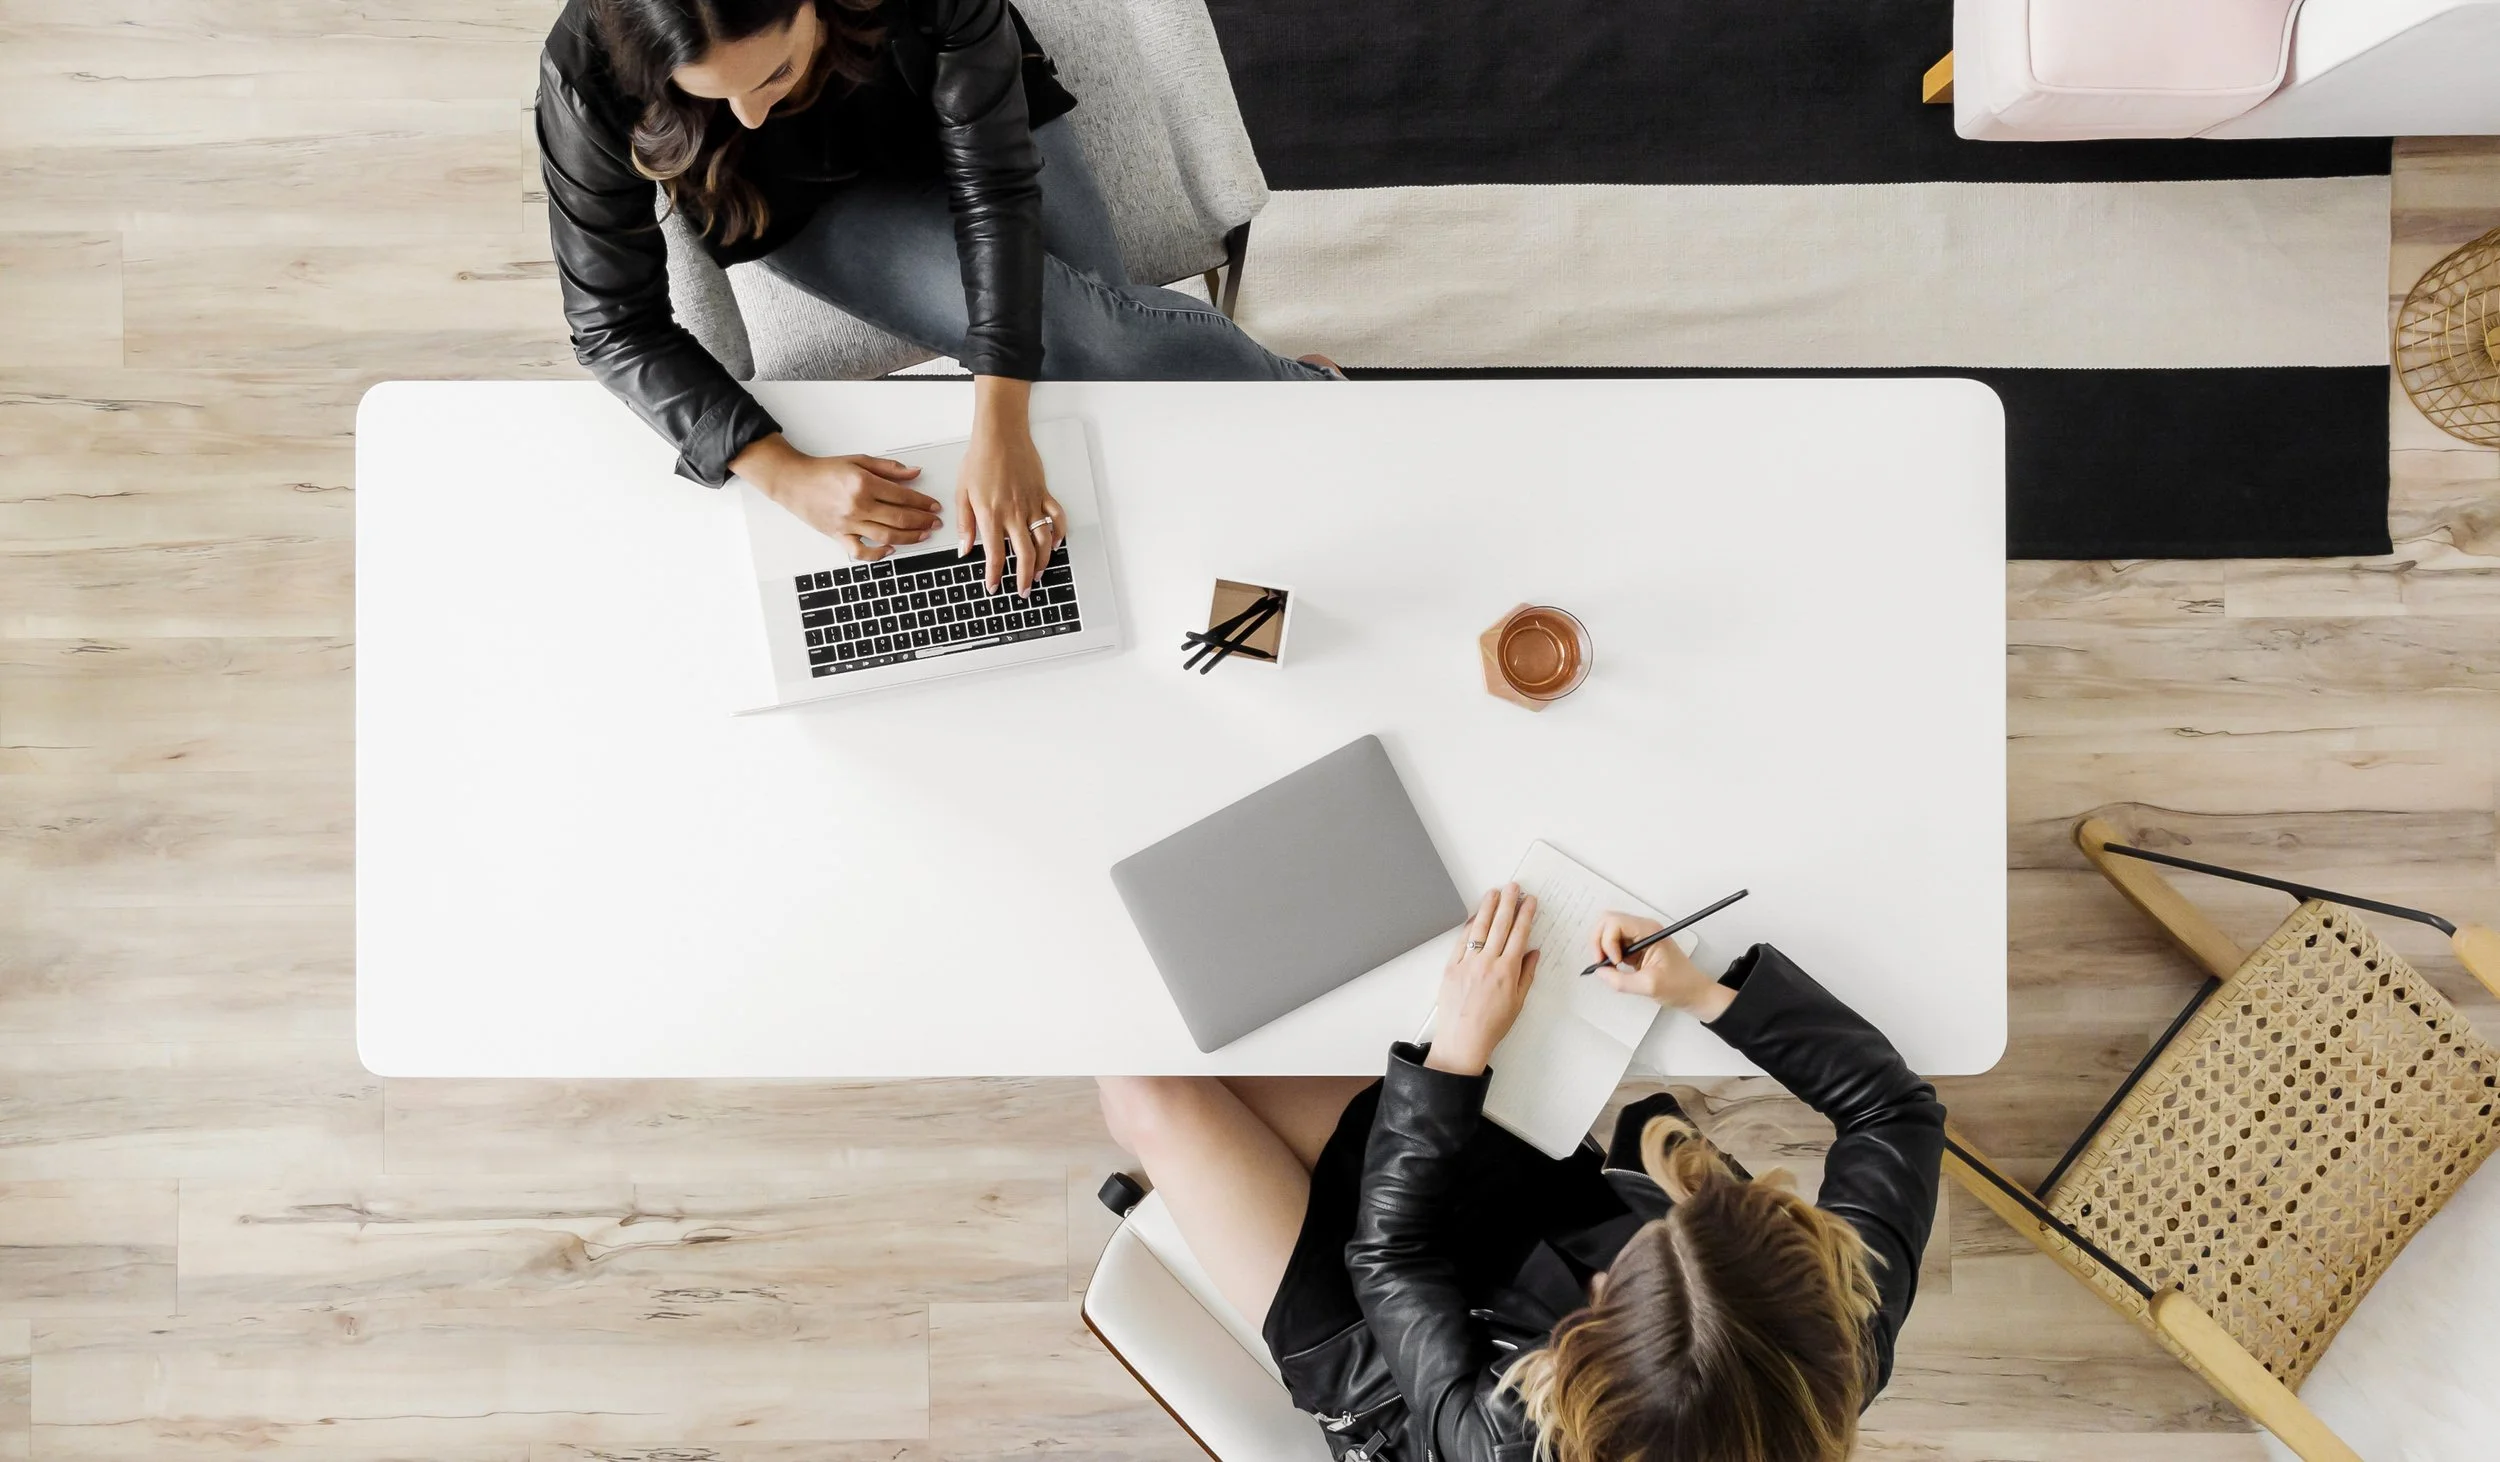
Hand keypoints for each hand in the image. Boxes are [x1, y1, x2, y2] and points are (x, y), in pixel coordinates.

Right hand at [733, 434, 941, 560]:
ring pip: (886, 536)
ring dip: (909, 537)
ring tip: (923, 535)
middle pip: (899, 518)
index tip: (934, 506)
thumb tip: (914, 473)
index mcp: (864, 484)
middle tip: (935, 523)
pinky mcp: (838, 535)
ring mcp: (848, 523)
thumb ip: (888, 468)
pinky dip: (877, 554)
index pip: (903, 496)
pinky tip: (890, 550)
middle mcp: (857, 505)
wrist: (794, 482)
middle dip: (922, 521)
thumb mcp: (858, 461)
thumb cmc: (824, 470)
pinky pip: (860, 551)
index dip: (923, 502)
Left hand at [960, 377, 1063, 596]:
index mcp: (990, 515)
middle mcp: (1014, 513)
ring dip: (1043, 561)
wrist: (1000, 434)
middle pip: (1024, 554)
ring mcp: (1032, 504)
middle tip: (1023, 591)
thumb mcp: (962, 492)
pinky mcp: (1044, 493)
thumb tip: (964, 549)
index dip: (994, 575)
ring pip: (1044, 541)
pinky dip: (1060, 533)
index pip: (994, 554)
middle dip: (1024, 577)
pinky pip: (1057, 518)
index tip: (993, 587)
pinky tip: (1056, 544)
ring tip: (1037, 574)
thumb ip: (964, 524)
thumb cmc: (979, 459)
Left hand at [1426, 884, 1540, 1075]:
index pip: (1519, 934)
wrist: (1463, 1040)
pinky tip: (1476, 915)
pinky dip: (1470, 925)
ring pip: (1480, 928)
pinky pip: (1462, 940)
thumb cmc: (1492, 1025)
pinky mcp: (1451, 967)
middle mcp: (1488, 963)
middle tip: (1514, 887)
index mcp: (1507, 971)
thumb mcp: (1518, 1001)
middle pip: (1501, 925)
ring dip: (1489, 907)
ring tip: (1494, 893)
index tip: (1530, 901)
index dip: (1526, 914)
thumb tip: (1533, 952)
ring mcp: (1468, 963)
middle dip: (1509, 903)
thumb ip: (1526, 973)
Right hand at [1591, 912, 1733, 1019]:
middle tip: (1601, 962)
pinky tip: (1614, 968)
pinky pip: (1614, 944)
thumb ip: (1620, 981)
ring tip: (1609, 967)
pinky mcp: (1636, 948)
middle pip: (1608, 922)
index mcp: (1649, 931)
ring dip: (1603, 948)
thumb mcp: (1649, 986)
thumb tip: (1600, 972)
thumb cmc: (1681, 986)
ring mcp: (1639, 937)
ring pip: (1608, 932)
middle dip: (1599, 941)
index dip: (1607, 941)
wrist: (1695, 993)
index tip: (1614, 962)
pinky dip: (1608, 955)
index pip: (1615, 922)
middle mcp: (1643, 929)